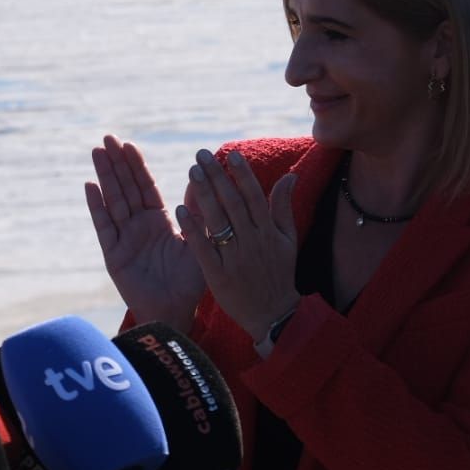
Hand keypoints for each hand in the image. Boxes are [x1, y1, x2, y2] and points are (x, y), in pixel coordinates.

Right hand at [85, 135, 205, 331]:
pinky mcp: (113, 253)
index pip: (146, 186)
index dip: (137, 165)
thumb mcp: (200, 240)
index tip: (129, 144)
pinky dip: (97, 206)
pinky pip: (104, 226)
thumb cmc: (191, 281)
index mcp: (159, 220)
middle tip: (107, 137)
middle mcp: (139, 225)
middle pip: (126, 187)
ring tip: (97, 152)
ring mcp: (124, 237)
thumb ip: (199, 212)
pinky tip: (90, 186)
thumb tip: (202, 178)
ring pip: (113, 200)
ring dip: (105, 176)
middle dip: (117, 163)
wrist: (176, 311)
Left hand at [176, 149, 299, 343]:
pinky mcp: (218, 276)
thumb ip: (283, 207)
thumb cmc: (279, 273)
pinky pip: (204, 249)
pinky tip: (180, 210)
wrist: (273, 315)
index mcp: (268, 232)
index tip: (230, 154)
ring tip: (191, 172)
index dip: (242, 175)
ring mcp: (235, 258)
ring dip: (204, 195)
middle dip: (217, 177)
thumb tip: (290, 175)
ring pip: (219, 222)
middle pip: (233, 204)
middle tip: (201, 155)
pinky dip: (193, 229)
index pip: (254, 197)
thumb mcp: (287, 240)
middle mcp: (252, 242)